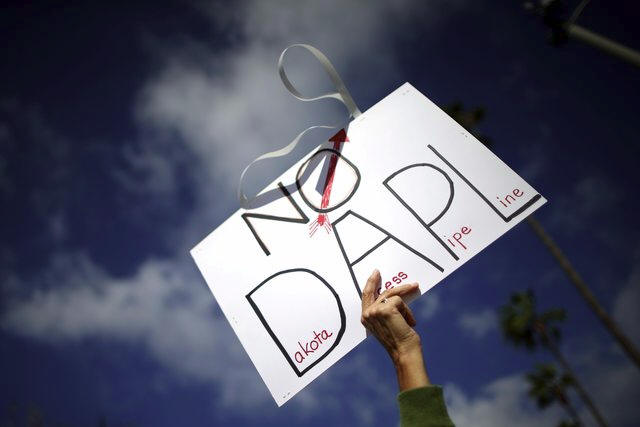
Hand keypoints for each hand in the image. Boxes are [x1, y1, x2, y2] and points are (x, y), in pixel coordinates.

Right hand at [361, 269, 429, 390]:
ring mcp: (375, 311)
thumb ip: (384, 310)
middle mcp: (367, 314)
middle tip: (410, 284)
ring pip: (393, 296)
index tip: (376, 273)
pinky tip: (409, 323)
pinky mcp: (386, 309)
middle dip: (397, 287)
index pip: (366, 296)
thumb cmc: (398, 340)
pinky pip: (400, 301)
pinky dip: (407, 312)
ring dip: (405, 308)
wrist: (404, 352)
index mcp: (366, 318)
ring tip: (411, 321)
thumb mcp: (388, 323)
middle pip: (381, 292)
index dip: (371, 283)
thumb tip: (394, 295)